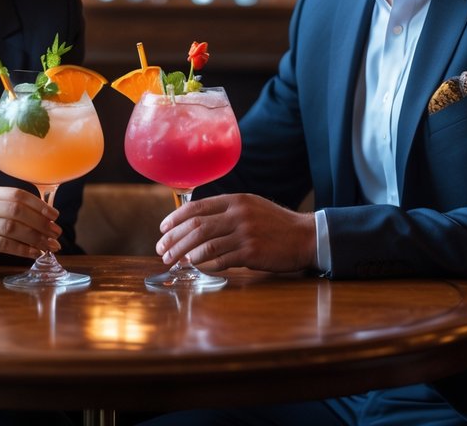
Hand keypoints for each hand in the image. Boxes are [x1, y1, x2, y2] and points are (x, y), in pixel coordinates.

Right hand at [0, 186, 60, 269]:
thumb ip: (7, 208)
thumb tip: (45, 217)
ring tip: (50, 246)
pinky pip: (3, 244)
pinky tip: (34, 254)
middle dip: (41, 223)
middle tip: (56, 234)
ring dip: (36, 238)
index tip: (55, 216)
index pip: (18, 194)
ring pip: (12, 228)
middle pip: (17, 211)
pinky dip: (23, 249)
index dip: (40, 205)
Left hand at [155, 193, 316, 273]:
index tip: (163, 229)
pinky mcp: (251, 252)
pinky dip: (204, 264)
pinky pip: (220, 260)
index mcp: (235, 200)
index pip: (196, 207)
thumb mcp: (251, 207)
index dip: (175, 219)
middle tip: (162, 249)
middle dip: (174, 239)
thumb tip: (196, 223)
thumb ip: (226, 212)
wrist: (305, 236)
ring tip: (173, 261)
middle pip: (196, 226)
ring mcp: (245, 233)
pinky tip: (195, 267)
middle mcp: (238, 214)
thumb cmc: (275, 224)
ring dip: (184, 254)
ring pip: (205, 244)